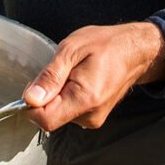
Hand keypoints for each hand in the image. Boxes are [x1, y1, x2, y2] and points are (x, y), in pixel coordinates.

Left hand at [21, 21, 164, 131]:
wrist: (135, 51)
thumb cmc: (106, 45)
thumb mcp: (71, 49)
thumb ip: (50, 76)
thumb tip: (30, 99)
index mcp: (85, 99)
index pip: (45, 120)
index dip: (32, 104)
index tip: (37, 83)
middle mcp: (90, 115)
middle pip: (50, 117)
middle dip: (47, 95)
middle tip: (63, 71)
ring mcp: (93, 119)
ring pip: (58, 114)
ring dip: (58, 94)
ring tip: (75, 73)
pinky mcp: (93, 117)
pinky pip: (69, 111)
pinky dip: (67, 96)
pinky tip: (80, 80)